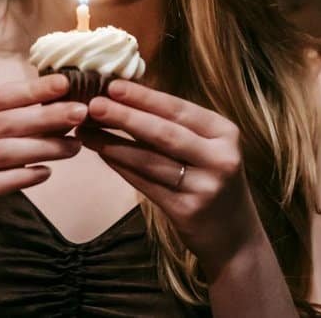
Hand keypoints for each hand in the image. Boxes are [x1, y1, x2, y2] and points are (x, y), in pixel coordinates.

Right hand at [0, 74, 86, 262]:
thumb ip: (25, 129)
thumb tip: (69, 108)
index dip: (31, 90)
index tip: (64, 83)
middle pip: (2, 123)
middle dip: (45, 116)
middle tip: (81, 112)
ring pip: (0, 152)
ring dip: (42, 147)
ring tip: (74, 147)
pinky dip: (22, 177)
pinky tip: (47, 174)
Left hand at [78, 81, 262, 274]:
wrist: (233, 234)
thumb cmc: (212, 179)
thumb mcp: (207, 147)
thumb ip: (176, 126)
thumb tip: (128, 98)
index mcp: (225, 133)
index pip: (179, 109)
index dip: (144, 97)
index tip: (113, 85)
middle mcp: (219, 157)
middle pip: (164, 132)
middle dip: (125, 116)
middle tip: (94, 105)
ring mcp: (205, 186)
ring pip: (150, 160)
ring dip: (114, 143)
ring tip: (86, 131)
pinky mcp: (187, 210)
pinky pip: (145, 184)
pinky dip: (121, 166)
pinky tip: (103, 154)